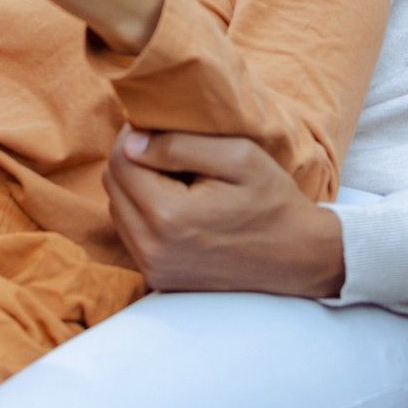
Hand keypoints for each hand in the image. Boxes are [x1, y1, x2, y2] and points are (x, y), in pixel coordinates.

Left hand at [102, 128, 345, 297]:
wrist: (295, 256)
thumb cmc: (271, 201)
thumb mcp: (237, 157)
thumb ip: (180, 145)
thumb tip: (132, 141)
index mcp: (169, 216)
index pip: (120, 161)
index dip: (133, 135)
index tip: (160, 128)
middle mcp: (152, 249)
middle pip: (112, 185)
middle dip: (133, 160)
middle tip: (170, 151)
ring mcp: (153, 268)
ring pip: (117, 208)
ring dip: (136, 186)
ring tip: (177, 178)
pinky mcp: (158, 278)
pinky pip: (131, 234)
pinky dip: (143, 212)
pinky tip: (176, 204)